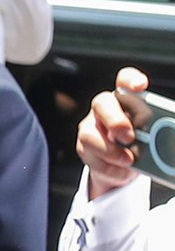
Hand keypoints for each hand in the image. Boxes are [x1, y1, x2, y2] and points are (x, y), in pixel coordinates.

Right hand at [78, 67, 148, 199]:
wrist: (124, 167)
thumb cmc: (142, 144)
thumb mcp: (154, 133)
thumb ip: (159, 127)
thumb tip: (172, 131)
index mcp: (126, 99)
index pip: (124, 79)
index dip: (130, 79)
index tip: (140, 86)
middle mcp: (105, 109)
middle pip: (102, 103)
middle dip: (115, 121)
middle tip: (129, 137)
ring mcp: (91, 127)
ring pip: (90, 135)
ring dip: (111, 152)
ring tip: (129, 161)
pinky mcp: (84, 148)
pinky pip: (91, 158)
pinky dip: (110, 169)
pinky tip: (123, 171)